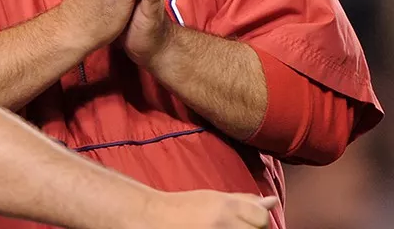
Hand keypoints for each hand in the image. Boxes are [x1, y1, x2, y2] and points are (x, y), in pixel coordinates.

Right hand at [145, 190, 277, 228]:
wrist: (152, 220)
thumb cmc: (183, 208)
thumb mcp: (212, 198)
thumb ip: (243, 201)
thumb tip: (271, 201)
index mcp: (225, 207)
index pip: (262, 217)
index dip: (256, 219)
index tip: (245, 220)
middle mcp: (223, 224)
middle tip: (230, 226)